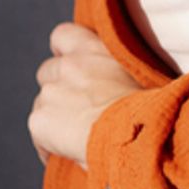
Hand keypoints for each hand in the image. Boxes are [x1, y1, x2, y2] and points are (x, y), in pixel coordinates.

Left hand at [30, 22, 144, 169]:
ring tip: (75, 135)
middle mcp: (69, 65)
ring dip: (55, 115)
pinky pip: (39, 135)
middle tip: (78, 106)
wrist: (136, 130)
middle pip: (48, 71)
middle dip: (58, 86)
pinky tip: (67, 154)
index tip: (72, 63)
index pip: (64, 35)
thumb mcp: (141, 75)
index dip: (63, 50)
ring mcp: (51, 92)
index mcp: (94, 49)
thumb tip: (121, 84)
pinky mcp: (39, 120)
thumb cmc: (149, 107)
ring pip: (42, 103)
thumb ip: (121, 71)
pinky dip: (49, 144)